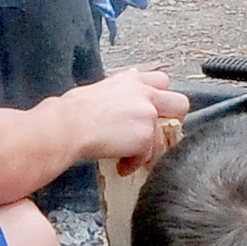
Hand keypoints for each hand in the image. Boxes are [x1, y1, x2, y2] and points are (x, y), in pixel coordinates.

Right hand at [71, 68, 189, 170]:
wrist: (67, 125)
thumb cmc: (71, 112)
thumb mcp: (98, 92)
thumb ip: (118, 97)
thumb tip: (118, 109)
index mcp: (131, 80)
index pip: (162, 81)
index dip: (160, 99)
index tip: (153, 112)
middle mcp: (144, 93)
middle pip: (179, 104)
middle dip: (173, 121)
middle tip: (156, 134)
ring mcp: (147, 114)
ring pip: (163, 137)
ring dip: (147, 151)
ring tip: (128, 158)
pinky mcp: (146, 136)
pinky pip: (148, 156)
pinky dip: (135, 163)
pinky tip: (121, 165)